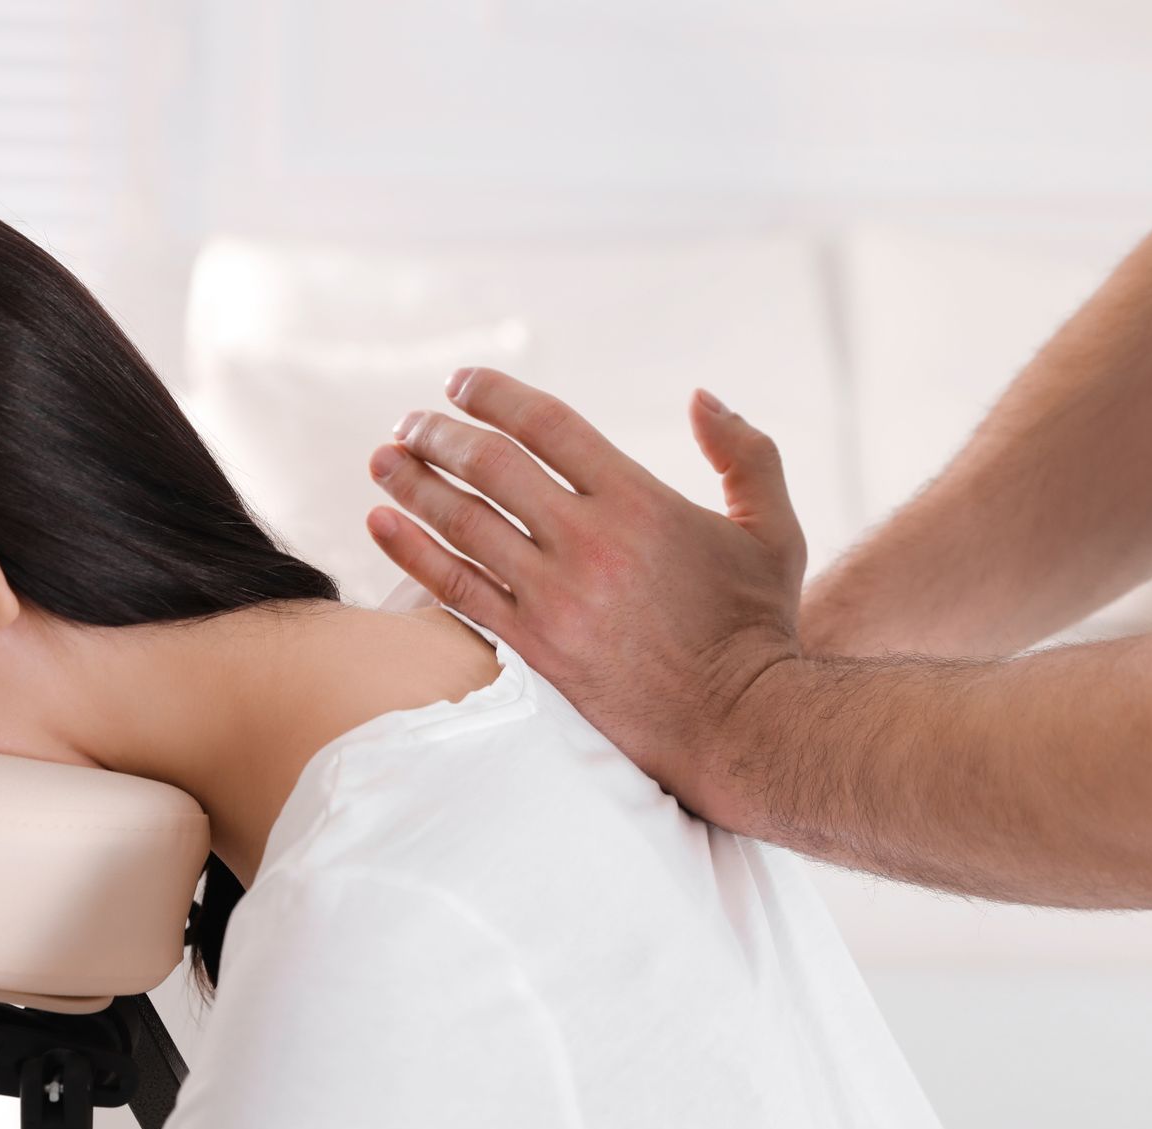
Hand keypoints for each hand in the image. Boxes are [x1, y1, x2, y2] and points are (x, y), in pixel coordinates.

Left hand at [365, 368, 805, 810]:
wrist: (738, 724)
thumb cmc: (757, 626)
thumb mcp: (772, 529)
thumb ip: (745, 454)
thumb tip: (702, 397)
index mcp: (639, 500)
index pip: (547, 424)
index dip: (495, 394)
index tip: (460, 382)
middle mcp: (588, 541)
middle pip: (491, 465)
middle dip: (440, 434)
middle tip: (410, 423)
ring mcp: (554, 596)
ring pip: (462, 521)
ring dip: (413, 482)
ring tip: (382, 459)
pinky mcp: (533, 646)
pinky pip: (454, 588)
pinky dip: (410, 550)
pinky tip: (379, 522)